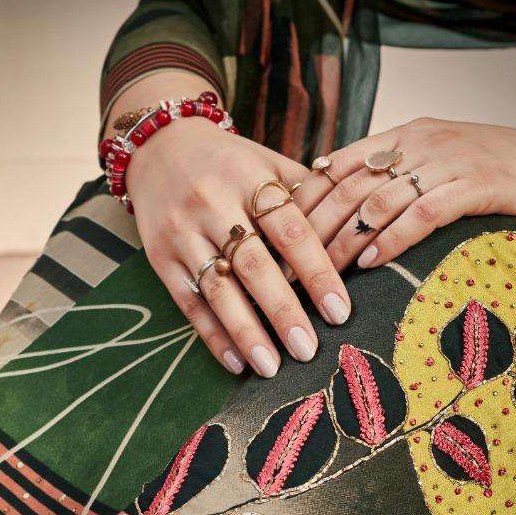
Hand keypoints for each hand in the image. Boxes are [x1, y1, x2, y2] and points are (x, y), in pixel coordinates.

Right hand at [127, 117, 352, 377]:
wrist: (159, 147)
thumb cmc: (228, 162)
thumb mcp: (267, 164)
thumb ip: (307, 195)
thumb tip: (356, 234)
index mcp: (249, 180)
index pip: (290, 230)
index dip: (317, 272)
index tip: (339, 312)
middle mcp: (212, 205)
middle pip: (253, 264)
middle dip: (282, 310)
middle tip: (308, 350)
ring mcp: (182, 233)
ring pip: (217, 288)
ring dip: (246, 331)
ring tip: (272, 367)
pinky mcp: (159, 257)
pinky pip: (188, 302)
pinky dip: (212, 335)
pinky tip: (236, 361)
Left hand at [296, 118, 515, 270]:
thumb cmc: (508, 177)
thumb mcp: (443, 166)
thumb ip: (397, 178)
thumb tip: (344, 212)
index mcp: (407, 134)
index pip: (336, 165)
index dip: (300, 203)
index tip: (272, 238)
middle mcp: (423, 140)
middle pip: (347, 186)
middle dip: (310, 231)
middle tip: (283, 270)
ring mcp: (451, 159)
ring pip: (378, 201)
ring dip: (343, 243)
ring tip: (319, 278)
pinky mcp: (481, 183)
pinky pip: (424, 211)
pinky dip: (394, 238)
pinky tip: (372, 264)